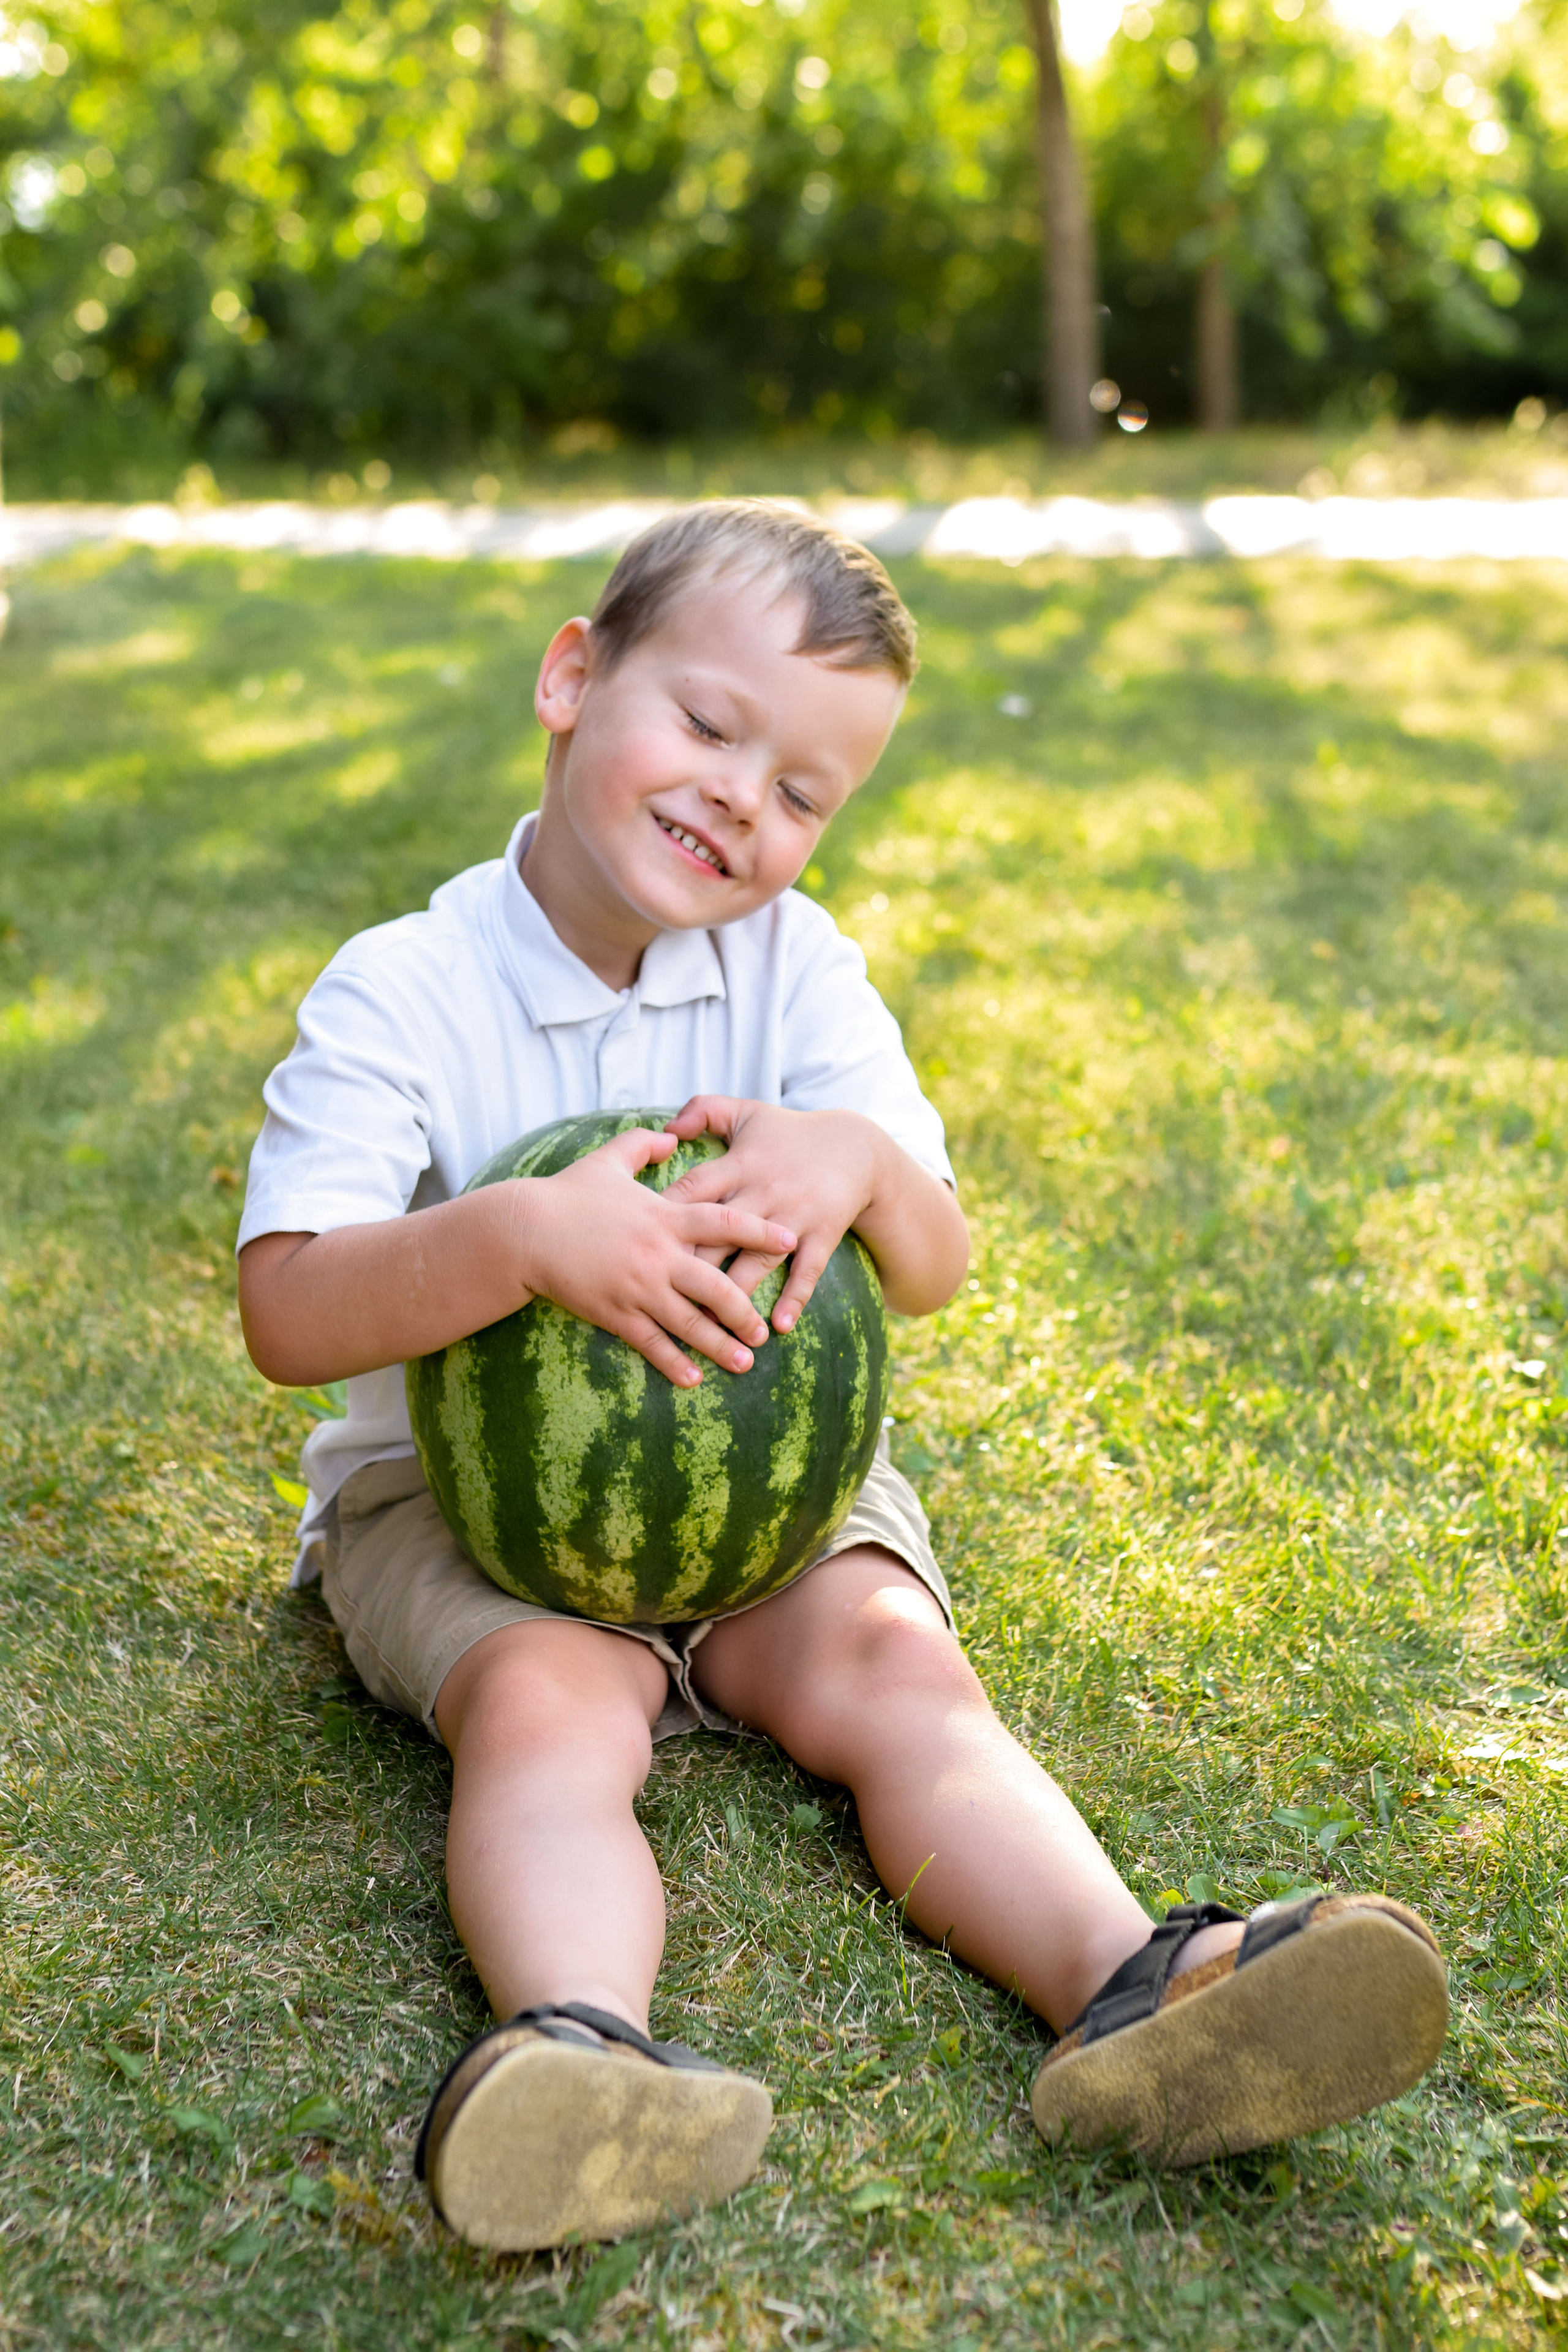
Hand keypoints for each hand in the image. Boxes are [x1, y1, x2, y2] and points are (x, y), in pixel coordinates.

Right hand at [511, 1125, 797, 1388]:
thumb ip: (642, 1143)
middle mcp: (658, 1255)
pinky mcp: (615, 1312)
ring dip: (720, 1345)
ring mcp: (638, 1287)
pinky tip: (693, 1379)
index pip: (725, 1222)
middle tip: (763, 1330)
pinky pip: (651, 1343)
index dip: (761, 1231)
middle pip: (717, 1286)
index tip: (790, 1239)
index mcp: (664, 1216)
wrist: (523, 1232)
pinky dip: (674, 1363)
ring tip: (745, 1361)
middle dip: (745, 1311)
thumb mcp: (607, 1159)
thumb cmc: (566, 1194)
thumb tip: (673, 1134)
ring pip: (690, 1323)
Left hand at [660, 1097, 884, 1333]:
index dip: (663, 1215)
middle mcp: (763, 1191)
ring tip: (711, 1327)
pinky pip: (808, 1269)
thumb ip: (703, 1111)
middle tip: (657, 1297)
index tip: (634, 1243)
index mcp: (739, 1164)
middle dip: (689, 1265)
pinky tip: (780, 1325)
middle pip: (718, 1233)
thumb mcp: (746, 1113)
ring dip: (735, 1295)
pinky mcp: (822, 1234)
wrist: (855, 1147)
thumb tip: (667, 1128)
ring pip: (758, 1258)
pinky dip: (795, 1297)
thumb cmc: (789, 1132)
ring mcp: (794, 1215)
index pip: (693, 1191)